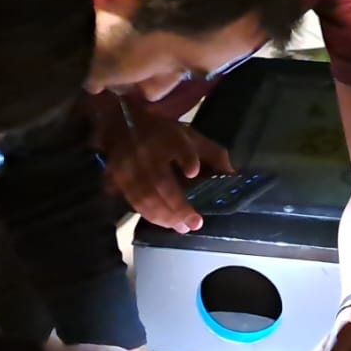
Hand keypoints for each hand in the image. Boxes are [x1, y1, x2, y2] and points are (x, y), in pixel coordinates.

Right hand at [99, 107, 231, 232]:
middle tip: (195, 224)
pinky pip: (134, 201)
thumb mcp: (189, 134)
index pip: (179, 145)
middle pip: (161, 182)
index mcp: (169, 137)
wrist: (121, 122)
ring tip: (181, 227)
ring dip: (164, 216)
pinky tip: (163, 222)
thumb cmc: (162, 132)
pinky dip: (149, 215)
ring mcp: (130, 165)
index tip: (193, 171)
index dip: (186, 158)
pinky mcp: (118, 177)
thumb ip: (212, 152)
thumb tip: (231, 173)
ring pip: (146, 196)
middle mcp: (148, 151)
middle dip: (178, 206)